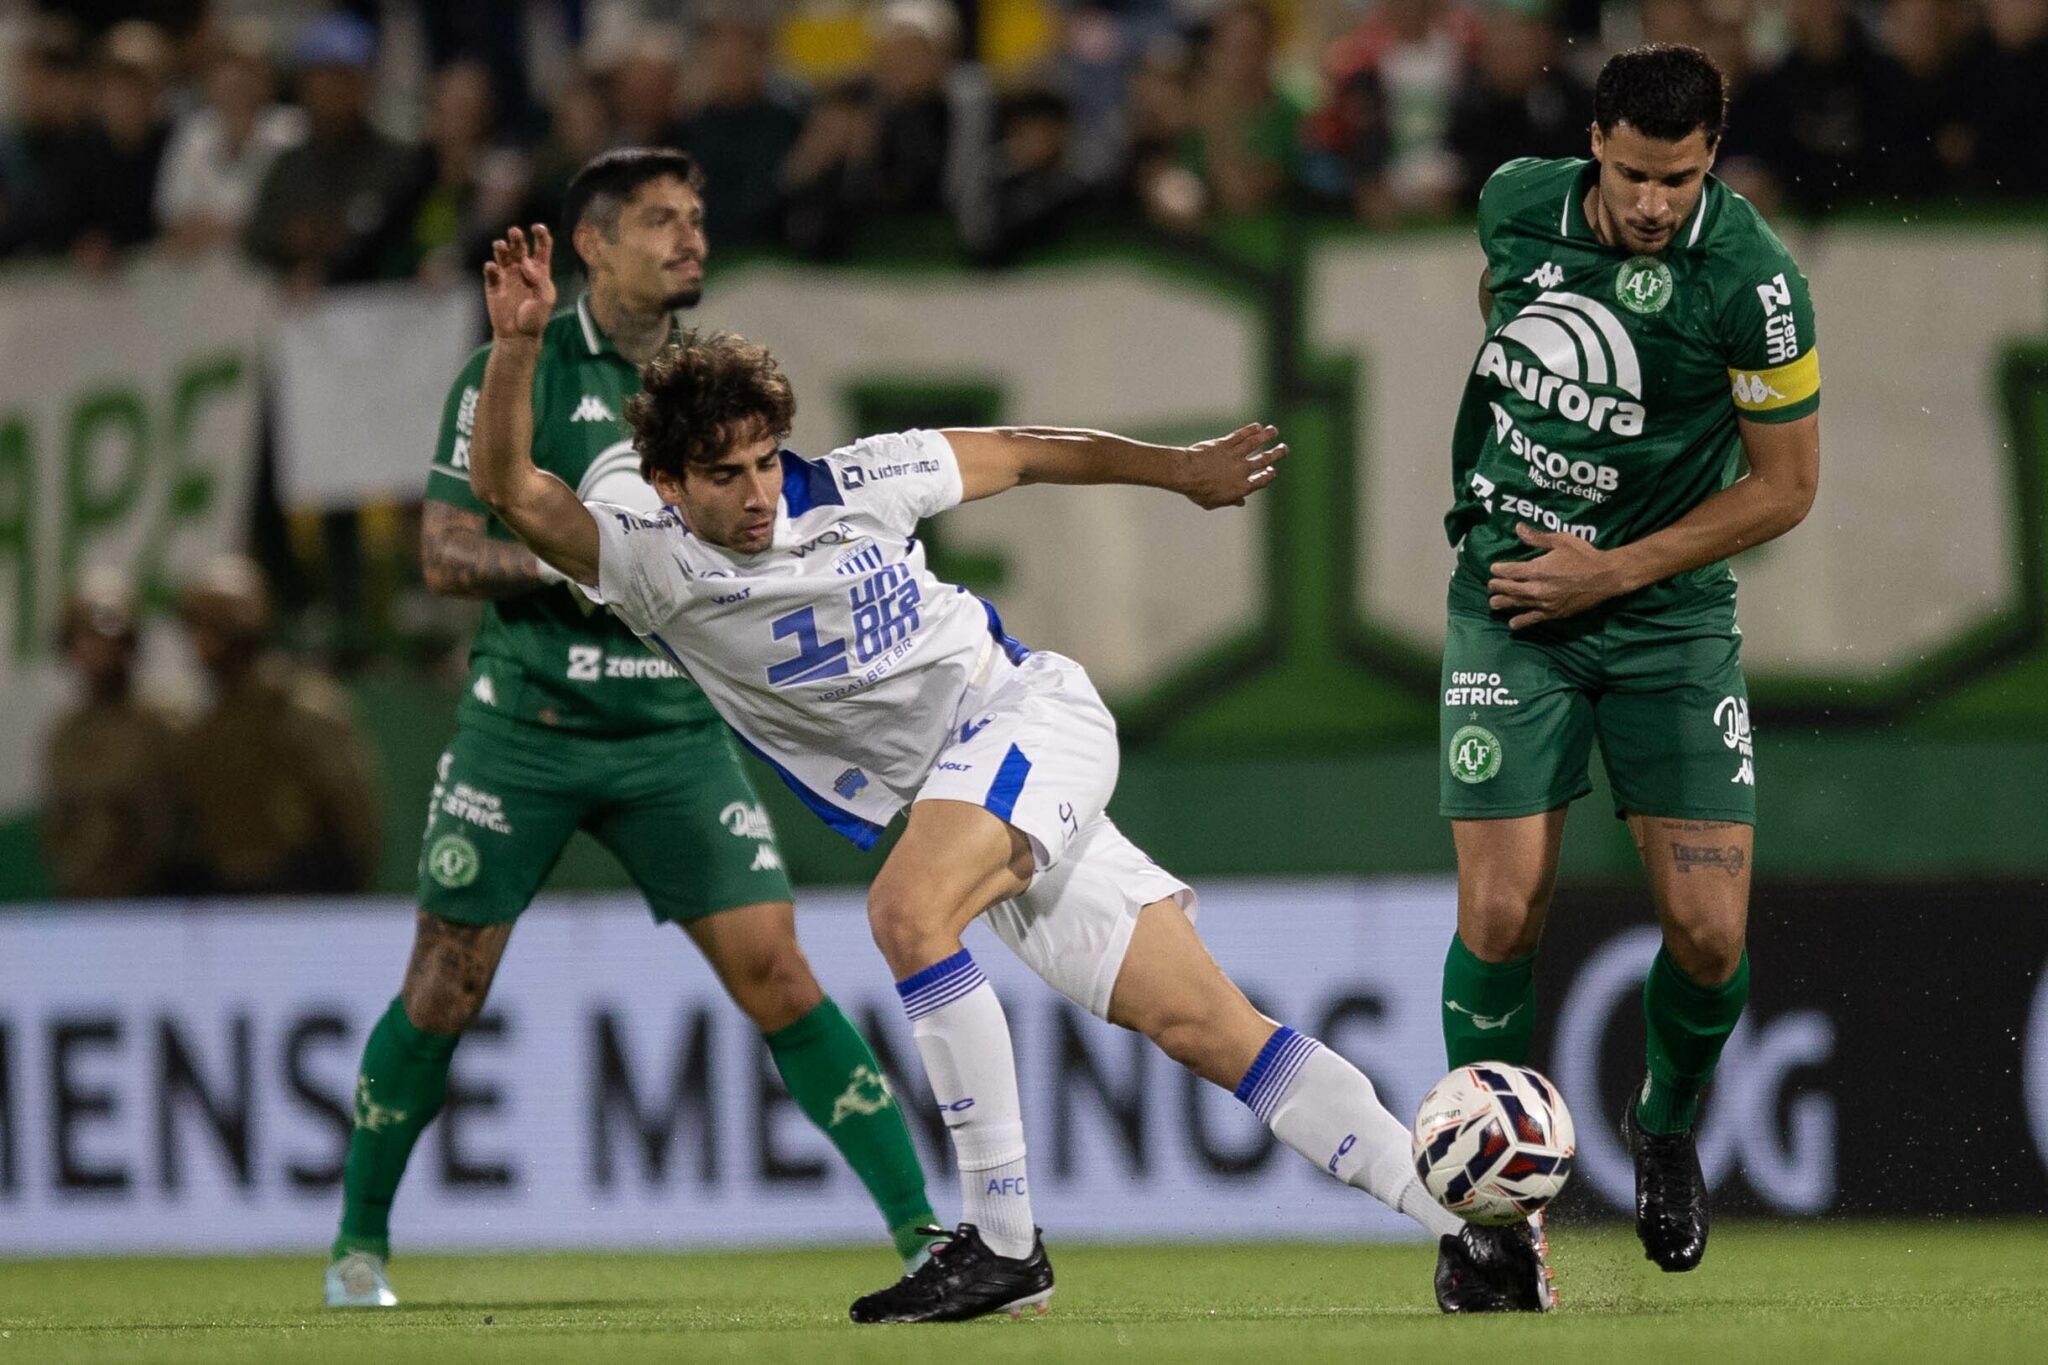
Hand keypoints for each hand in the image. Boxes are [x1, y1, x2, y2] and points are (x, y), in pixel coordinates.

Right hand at [484, 224, 555, 339]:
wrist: (518, 335)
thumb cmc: (536, 317)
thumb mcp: (546, 299)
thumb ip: (540, 280)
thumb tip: (526, 263)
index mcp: (540, 270)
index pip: (541, 247)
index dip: (540, 235)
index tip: (537, 228)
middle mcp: (522, 269)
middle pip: (519, 247)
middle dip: (516, 238)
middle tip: (514, 232)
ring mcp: (507, 275)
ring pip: (503, 255)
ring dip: (501, 248)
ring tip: (500, 245)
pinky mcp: (493, 284)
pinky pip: (491, 272)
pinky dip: (490, 268)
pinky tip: (492, 266)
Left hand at [1175, 423, 1286, 509]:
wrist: (1186, 474)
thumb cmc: (1198, 491)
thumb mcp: (1214, 502)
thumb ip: (1230, 500)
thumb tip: (1241, 502)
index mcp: (1241, 487)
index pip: (1262, 481)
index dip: (1269, 475)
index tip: (1271, 471)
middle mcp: (1242, 470)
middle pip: (1264, 459)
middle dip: (1276, 453)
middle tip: (1284, 448)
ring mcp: (1234, 455)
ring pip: (1255, 443)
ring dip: (1266, 436)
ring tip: (1274, 430)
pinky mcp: (1225, 443)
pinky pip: (1240, 435)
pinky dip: (1250, 430)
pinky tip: (1257, 426)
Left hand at [1487, 523, 1627, 627]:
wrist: (1606, 577)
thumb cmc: (1584, 555)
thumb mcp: (1561, 540)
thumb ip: (1537, 537)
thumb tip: (1518, 528)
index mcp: (1537, 569)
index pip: (1510, 571)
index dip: (1499, 570)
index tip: (1494, 569)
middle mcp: (1538, 588)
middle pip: (1510, 589)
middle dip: (1498, 586)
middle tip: (1491, 585)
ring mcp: (1545, 603)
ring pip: (1518, 604)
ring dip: (1503, 604)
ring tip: (1493, 603)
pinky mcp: (1555, 613)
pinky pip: (1534, 619)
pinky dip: (1521, 621)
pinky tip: (1513, 623)